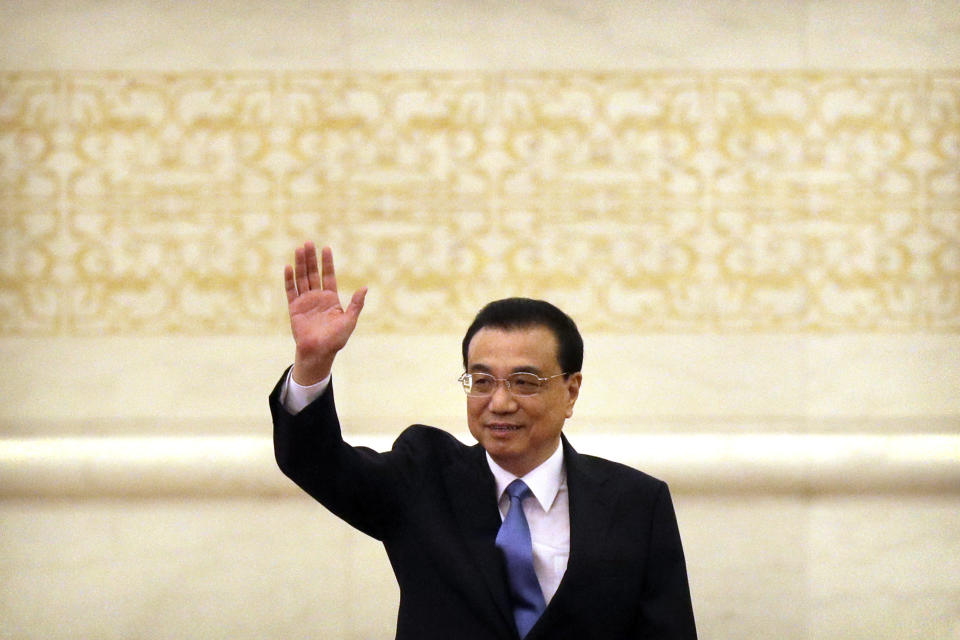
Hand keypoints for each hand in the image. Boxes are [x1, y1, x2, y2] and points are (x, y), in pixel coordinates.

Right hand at [284, 242, 366, 384]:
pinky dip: (289, 279)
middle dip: (311, 259)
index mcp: (331, 299)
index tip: (326, 248)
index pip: (328, 276)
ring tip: (299, 249)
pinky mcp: (294, 308)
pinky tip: (289, 267)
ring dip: (300, 264)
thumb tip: (365, 288)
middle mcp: (317, 297)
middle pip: (313, 273)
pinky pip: (291, 291)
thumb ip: (356, 304)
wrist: (319, 353)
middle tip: (308, 242)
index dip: (327, 262)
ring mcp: (305, 302)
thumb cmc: (336, 339)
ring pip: (301, 278)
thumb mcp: (350, 320)